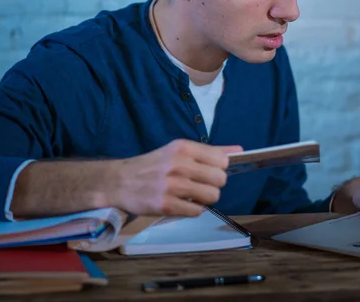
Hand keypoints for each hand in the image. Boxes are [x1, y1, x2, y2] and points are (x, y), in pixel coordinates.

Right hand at [111, 139, 242, 216]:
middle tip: (202, 185)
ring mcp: (172, 185)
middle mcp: (179, 164)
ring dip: (206, 199)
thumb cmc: (154, 165)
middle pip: (220, 179)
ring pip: (212, 196)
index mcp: (184, 148)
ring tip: (193, 195)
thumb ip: (210, 151)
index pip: (222, 159)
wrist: (120, 181)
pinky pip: (197, 211)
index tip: (210, 171)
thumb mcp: (179, 151)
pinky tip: (182, 203)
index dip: (220, 168)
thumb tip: (239, 150)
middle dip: (215, 184)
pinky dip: (193, 209)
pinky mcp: (165, 205)